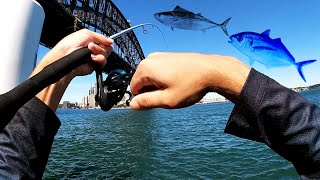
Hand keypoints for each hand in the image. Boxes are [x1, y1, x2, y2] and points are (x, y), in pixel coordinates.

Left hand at [31, 29, 112, 110]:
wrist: (67, 56)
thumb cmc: (71, 44)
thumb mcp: (87, 33)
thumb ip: (101, 37)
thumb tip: (111, 41)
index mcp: (92, 41)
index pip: (105, 41)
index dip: (105, 41)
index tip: (101, 42)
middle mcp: (94, 49)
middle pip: (107, 48)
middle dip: (100, 47)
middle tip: (90, 46)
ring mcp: (95, 57)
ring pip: (106, 55)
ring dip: (98, 52)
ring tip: (89, 52)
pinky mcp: (95, 65)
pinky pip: (103, 62)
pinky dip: (99, 59)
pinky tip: (92, 58)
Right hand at [129, 52, 249, 109]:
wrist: (212, 70)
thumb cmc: (191, 84)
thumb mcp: (167, 100)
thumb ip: (146, 102)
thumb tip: (132, 104)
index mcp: (146, 68)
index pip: (133, 89)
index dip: (145, 99)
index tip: (159, 101)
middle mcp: (150, 59)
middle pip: (142, 82)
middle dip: (152, 91)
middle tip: (170, 96)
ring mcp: (160, 56)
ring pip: (151, 77)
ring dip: (160, 86)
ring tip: (176, 88)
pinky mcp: (169, 56)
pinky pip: (159, 71)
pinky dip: (166, 79)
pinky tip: (179, 82)